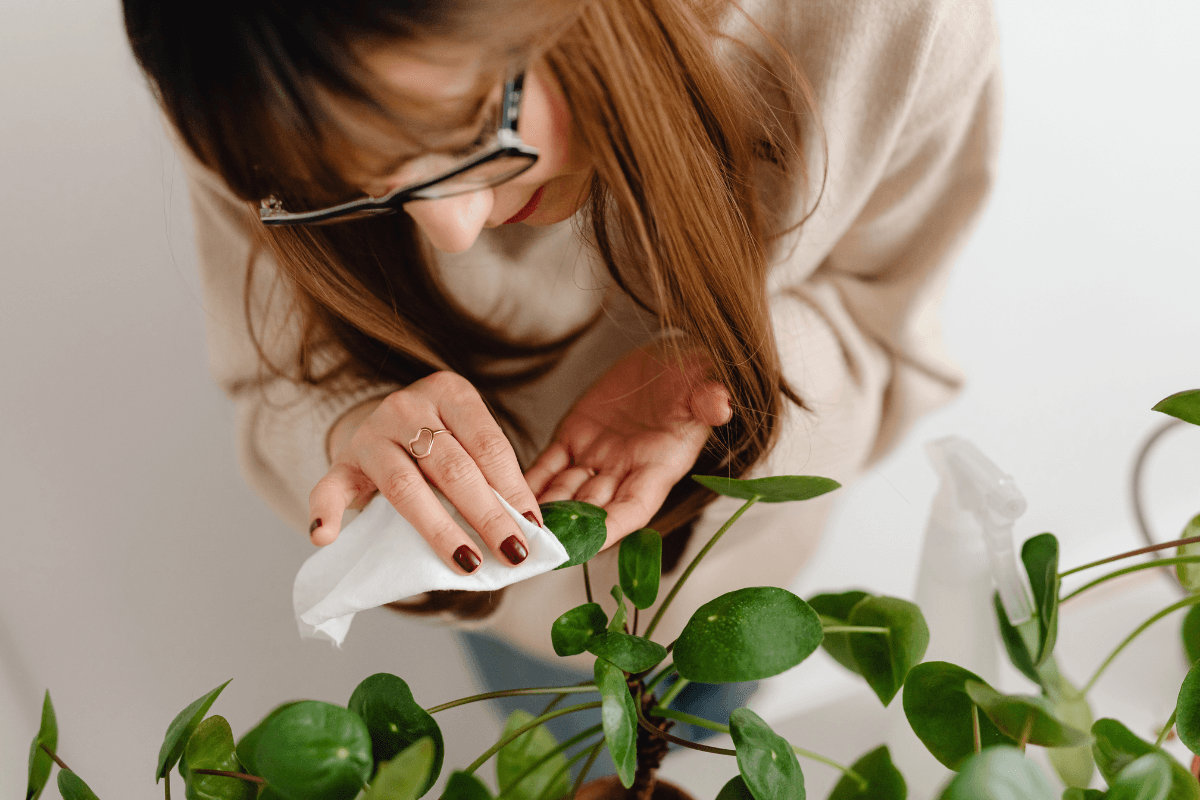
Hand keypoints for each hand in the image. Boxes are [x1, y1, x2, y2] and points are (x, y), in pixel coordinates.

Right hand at [307, 371, 540, 573]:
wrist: (384, 424)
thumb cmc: (440, 439)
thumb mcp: (469, 441)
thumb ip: (492, 473)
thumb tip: (531, 527)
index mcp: (450, 393)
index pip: (488, 445)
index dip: (514, 489)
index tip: (533, 528)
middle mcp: (408, 407)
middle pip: (453, 468)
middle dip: (487, 515)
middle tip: (512, 552)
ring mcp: (371, 434)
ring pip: (406, 486)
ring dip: (439, 529)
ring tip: (467, 561)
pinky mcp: (342, 462)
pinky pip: (329, 488)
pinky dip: (324, 512)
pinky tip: (325, 537)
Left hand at [525, 341, 731, 548]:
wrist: (671, 358)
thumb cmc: (695, 374)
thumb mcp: (706, 384)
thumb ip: (709, 399)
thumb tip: (719, 404)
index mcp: (660, 465)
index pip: (634, 507)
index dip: (611, 527)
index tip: (586, 546)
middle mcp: (627, 469)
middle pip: (593, 509)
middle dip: (566, 532)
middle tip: (537, 547)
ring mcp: (599, 456)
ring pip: (566, 492)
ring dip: (542, 512)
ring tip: (514, 527)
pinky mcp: (576, 436)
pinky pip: (549, 465)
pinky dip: (530, 481)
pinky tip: (507, 496)